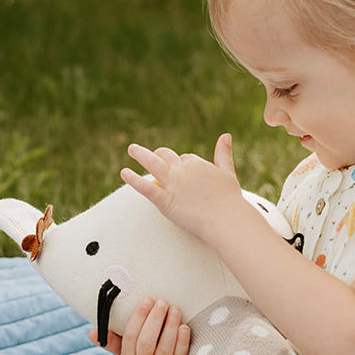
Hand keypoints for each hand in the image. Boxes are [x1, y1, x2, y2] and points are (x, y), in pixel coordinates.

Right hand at [90, 296, 190, 354]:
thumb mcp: (121, 354)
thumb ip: (110, 341)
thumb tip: (92, 332)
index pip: (131, 335)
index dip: (139, 316)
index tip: (147, 299)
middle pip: (148, 340)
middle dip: (155, 319)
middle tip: (162, 302)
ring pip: (165, 348)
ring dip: (170, 327)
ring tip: (175, 309)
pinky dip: (182, 342)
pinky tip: (185, 327)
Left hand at [121, 133, 246, 242]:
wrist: (227, 220)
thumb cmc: (229, 199)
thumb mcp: (227, 172)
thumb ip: (224, 154)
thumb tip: (226, 135)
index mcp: (196, 163)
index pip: (183, 159)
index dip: (182, 165)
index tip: (182, 174)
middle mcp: (182, 170)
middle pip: (165, 156)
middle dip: (158, 154)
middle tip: (148, 154)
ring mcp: (172, 185)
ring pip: (152, 164)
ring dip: (140, 154)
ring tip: (131, 148)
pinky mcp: (165, 201)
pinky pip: (145, 187)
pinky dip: (133, 179)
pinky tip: (124, 172)